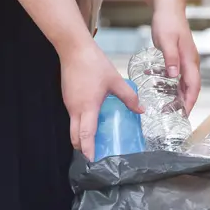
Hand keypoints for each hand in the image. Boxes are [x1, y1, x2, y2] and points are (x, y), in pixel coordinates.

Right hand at [61, 41, 143, 160]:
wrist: (74, 48)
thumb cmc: (94, 63)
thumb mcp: (115, 81)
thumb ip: (129, 97)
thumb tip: (142, 110)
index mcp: (87, 107)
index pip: (85, 135)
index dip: (88, 150)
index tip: (92, 161)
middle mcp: (75, 109)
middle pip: (75, 137)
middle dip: (83, 148)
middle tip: (95, 154)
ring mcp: (69, 103)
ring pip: (73, 127)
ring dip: (82, 136)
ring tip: (96, 140)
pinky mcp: (67, 98)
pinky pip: (73, 116)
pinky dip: (81, 124)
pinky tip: (93, 120)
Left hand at [151, 10, 200, 114]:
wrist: (169, 9)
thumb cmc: (167, 23)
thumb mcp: (166, 40)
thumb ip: (170, 58)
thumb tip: (174, 75)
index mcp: (190, 60)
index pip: (193, 86)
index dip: (189, 101)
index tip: (184, 114)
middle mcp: (191, 63)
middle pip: (191, 88)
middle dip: (184, 103)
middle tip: (174, 116)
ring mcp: (186, 61)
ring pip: (185, 84)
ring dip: (179, 97)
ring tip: (169, 109)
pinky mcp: (180, 59)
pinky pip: (179, 77)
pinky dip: (174, 87)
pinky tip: (164, 93)